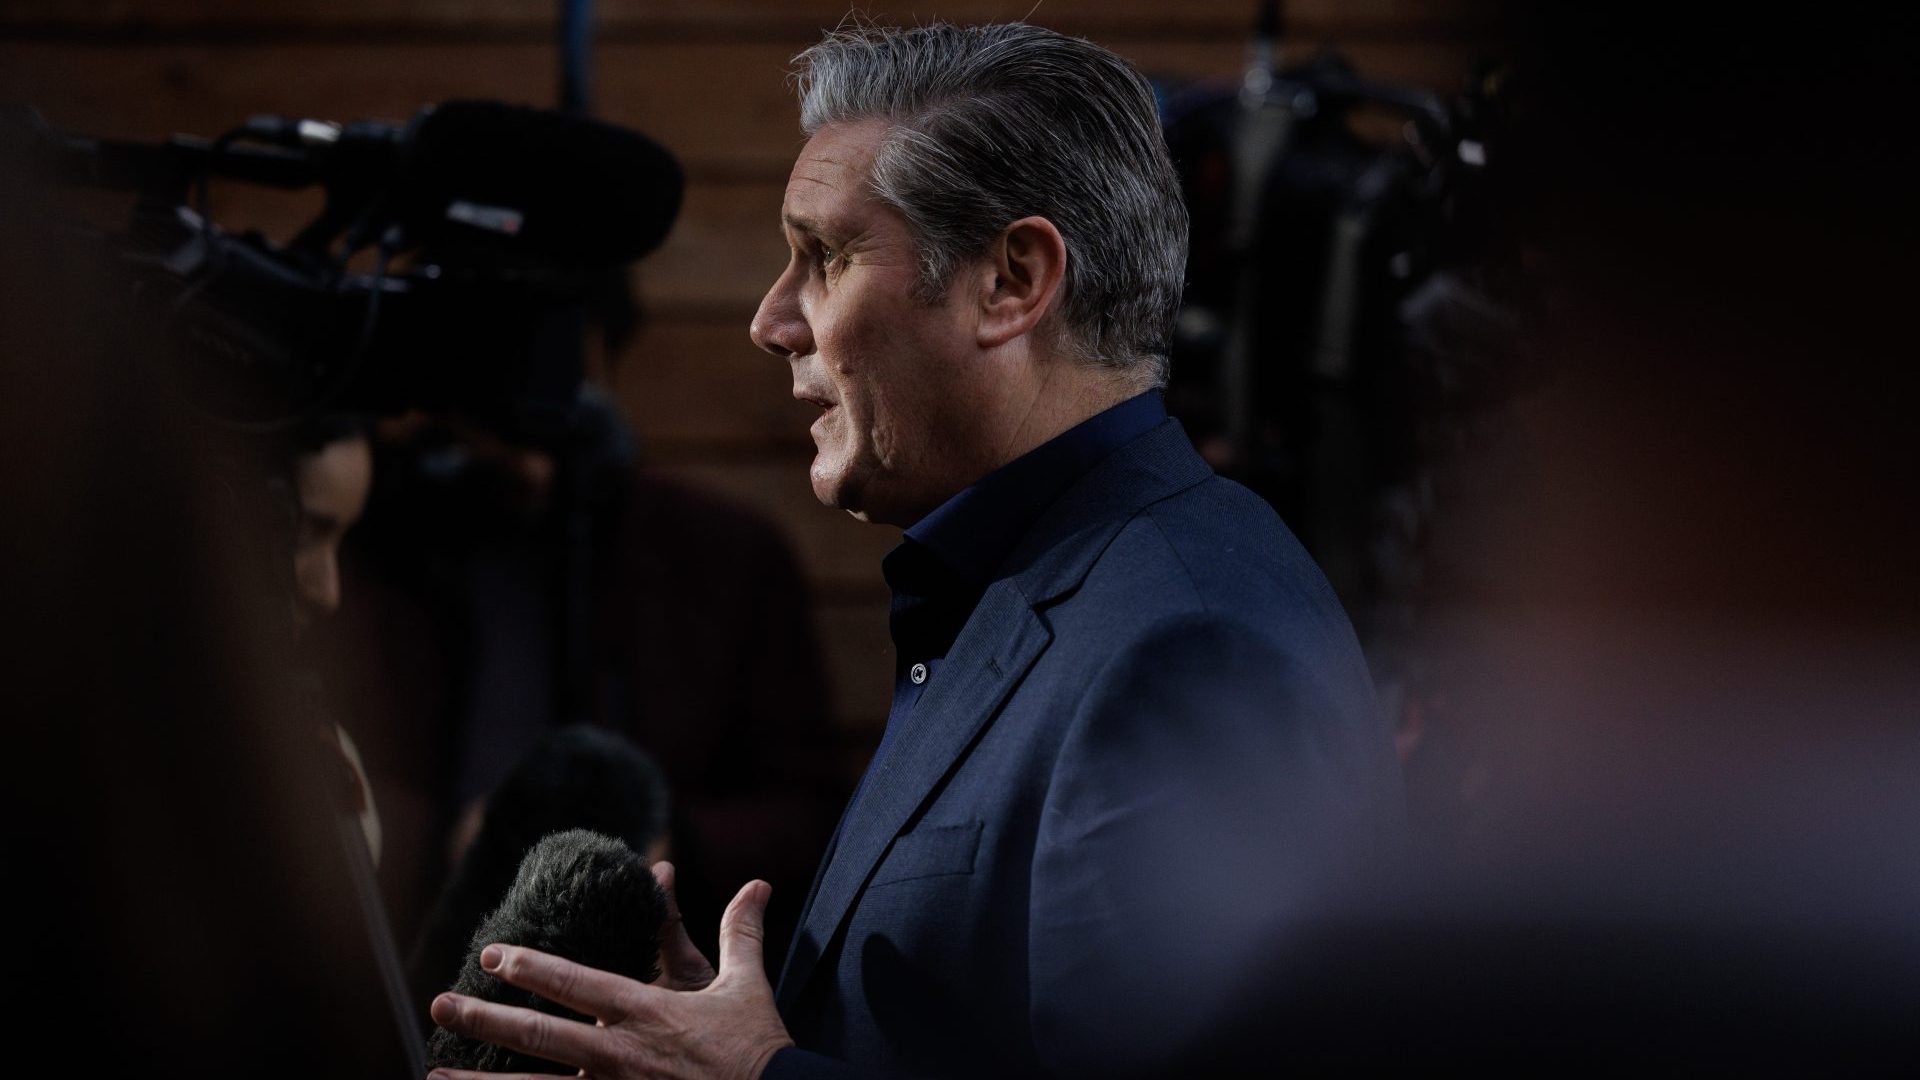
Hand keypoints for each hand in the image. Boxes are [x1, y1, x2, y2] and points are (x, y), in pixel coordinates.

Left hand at [428, 879, 792, 1079]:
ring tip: (435, 1076)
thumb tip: (758, 884)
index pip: (576, 983)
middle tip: (438, 1009)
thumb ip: (740, 932)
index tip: (492, 954)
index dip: (531, 966)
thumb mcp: (747, 986)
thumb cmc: (756, 1049)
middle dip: (484, 1020)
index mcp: (647, 1013)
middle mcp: (620, 1054)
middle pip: (539, 1034)